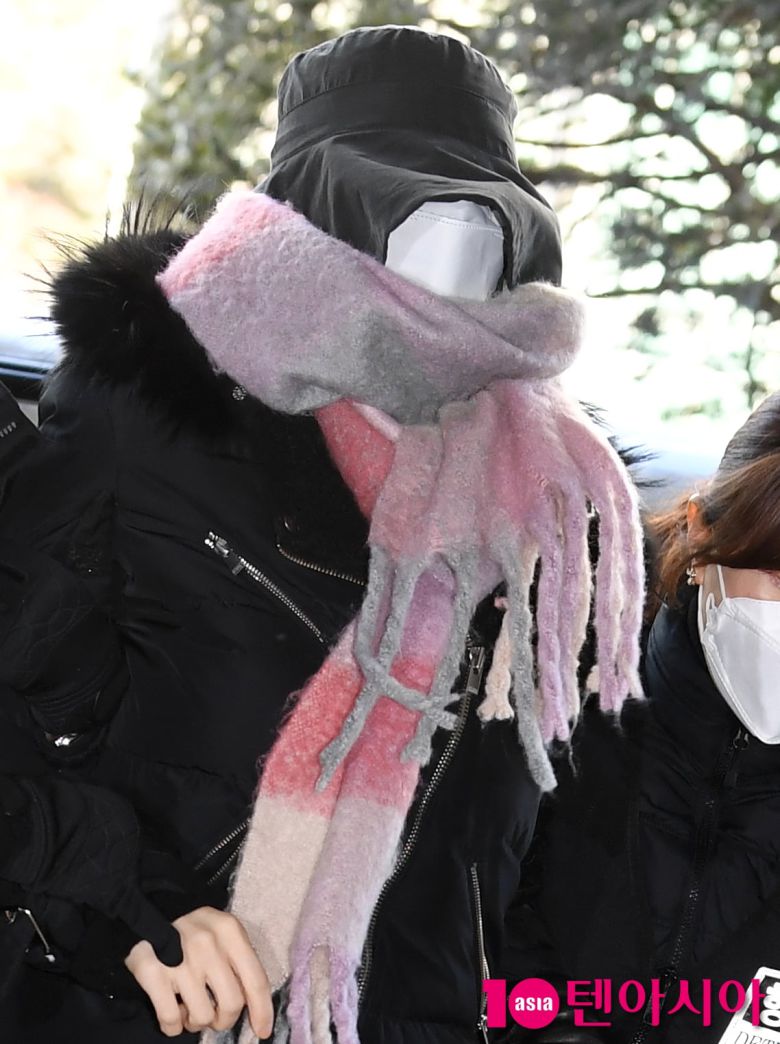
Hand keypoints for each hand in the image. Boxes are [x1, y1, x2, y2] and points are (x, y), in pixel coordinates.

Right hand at [125, 906, 272, 1037]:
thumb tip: (256, 1007)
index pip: (255, 980)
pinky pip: (171, 1020)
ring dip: (196, 1021)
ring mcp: (179, 960)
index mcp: (230, 932)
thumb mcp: (222, 931)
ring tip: (189, 1007)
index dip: (262, 1011)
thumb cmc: (193, 927)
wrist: (148, 907)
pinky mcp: (152, 974)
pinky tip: (173, 1011)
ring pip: (202, 1017)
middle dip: (224, 1018)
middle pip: (231, 1004)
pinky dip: (173, 1026)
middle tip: (214, 1014)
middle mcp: (208, 945)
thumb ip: (238, 961)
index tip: (262, 1031)